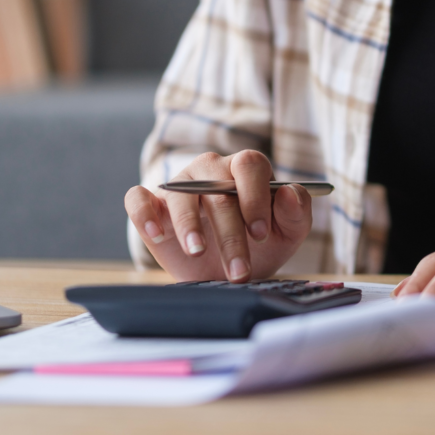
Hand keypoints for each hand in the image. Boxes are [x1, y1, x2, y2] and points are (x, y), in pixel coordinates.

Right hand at [125, 151, 312, 281]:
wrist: (229, 270)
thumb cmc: (260, 244)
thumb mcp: (288, 233)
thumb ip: (296, 212)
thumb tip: (288, 192)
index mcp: (246, 169)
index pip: (249, 165)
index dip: (255, 197)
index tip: (260, 233)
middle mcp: (211, 170)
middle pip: (216, 188)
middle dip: (230, 233)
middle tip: (238, 269)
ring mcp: (179, 185)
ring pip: (180, 193)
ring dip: (190, 225)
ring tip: (198, 251)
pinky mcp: (151, 205)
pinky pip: (138, 198)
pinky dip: (143, 212)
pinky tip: (157, 233)